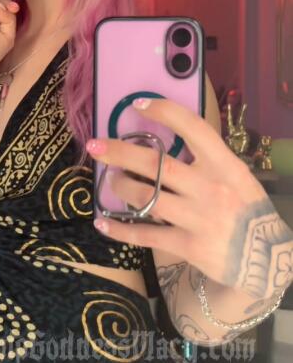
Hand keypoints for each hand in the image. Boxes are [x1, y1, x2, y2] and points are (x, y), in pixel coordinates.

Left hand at [86, 97, 292, 299]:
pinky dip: (119, 230)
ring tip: (110, 180)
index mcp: (225, 164)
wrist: (267, 258)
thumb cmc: (247, 209)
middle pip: (156, 164)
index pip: (193, 128)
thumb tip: (168, 136)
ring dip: (120, 186)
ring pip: (146, 197)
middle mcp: (210, 188)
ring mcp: (198, 218)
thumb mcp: (237, 175)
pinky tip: (102, 223)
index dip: (164, 112)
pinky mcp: (187, 245)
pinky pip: (145, 235)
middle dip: (120, 152)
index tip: (138, 104)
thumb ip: (208, 158)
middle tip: (94, 145)